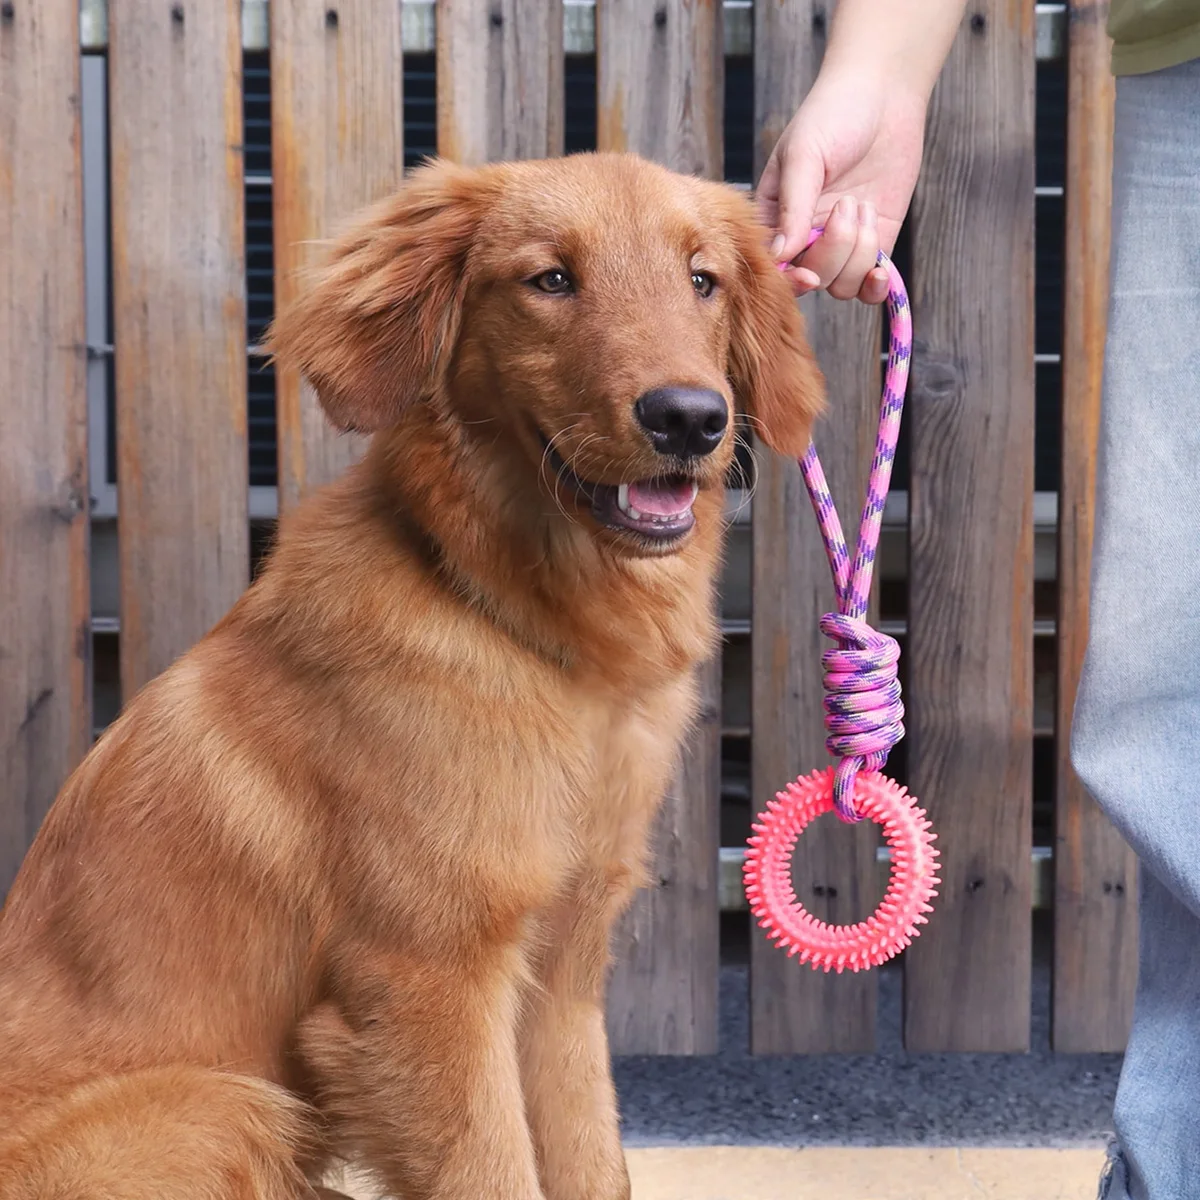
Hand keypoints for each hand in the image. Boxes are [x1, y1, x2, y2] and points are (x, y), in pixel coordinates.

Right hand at [757, 70, 927, 303]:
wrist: (883, 93)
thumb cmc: (833, 114)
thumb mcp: (804, 156)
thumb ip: (792, 207)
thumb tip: (781, 255)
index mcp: (775, 218)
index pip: (775, 267)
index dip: (790, 279)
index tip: (808, 273)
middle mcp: (805, 238)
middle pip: (813, 279)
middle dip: (834, 250)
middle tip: (847, 204)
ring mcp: (841, 244)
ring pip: (842, 285)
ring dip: (858, 253)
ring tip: (863, 207)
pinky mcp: (875, 243)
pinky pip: (869, 287)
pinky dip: (876, 285)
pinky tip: (881, 271)